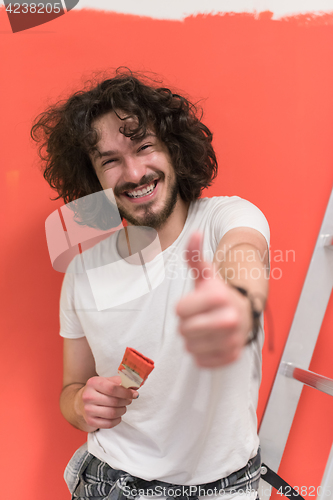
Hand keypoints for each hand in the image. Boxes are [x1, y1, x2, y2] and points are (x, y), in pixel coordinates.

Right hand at [75, 375, 138, 429]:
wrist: (80, 402)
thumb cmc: (97, 390)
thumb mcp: (107, 381)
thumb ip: (121, 382)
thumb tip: (135, 386)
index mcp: (93, 383)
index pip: (113, 388)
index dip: (126, 392)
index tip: (134, 394)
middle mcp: (88, 396)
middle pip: (114, 401)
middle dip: (126, 401)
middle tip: (129, 400)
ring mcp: (88, 410)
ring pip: (112, 413)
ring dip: (122, 410)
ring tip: (123, 407)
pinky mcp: (90, 421)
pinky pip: (109, 423)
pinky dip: (117, 420)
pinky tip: (117, 415)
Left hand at [176, 233, 251, 367]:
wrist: (242, 313)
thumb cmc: (218, 295)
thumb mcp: (206, 275)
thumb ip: (196, 256)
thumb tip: (195, 233)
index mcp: (220, 296)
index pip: (179, 311)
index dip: (182, 308)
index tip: (193, 304)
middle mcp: (230, 319)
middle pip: (184, 330)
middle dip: (186, 325)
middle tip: (198, 318)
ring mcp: (232, 340)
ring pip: (190, 347)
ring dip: (192, 340)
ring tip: (204, 329)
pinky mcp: (232, 356)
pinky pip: (201, 361)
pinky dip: (201, 354)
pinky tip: (210, 342)